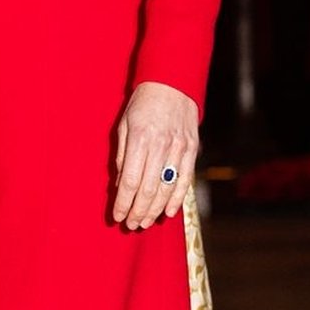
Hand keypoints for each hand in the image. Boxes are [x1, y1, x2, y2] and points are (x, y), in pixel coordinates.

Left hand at [113, 81, 198, 229]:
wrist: (172, 84)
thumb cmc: (142, 104)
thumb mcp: (124, 126)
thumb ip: (122, 156)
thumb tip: (121, 185)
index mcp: (140, 139)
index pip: (131, 181)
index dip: (123, 203)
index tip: (117, 216)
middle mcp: (161, 146)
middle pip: (148, 189)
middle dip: (138, 211)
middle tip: (130, 225)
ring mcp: (179, 148)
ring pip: (167, 188)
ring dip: (154, 210)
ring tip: (144, 222)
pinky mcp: (191, 150)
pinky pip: (185, 180)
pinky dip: (176, 199)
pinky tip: (167, 212)